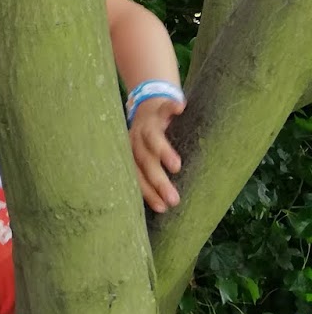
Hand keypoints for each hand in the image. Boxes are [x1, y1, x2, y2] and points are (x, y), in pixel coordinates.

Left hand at [128, 97, 182, 213]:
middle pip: (145, 161)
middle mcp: (136, 139)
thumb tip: (165, 206)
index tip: (162, 209)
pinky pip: (164, 107)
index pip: (137, 176)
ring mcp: (147, 123)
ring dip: (162, 151)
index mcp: (132, 154)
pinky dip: (171, 107)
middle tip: (173, 199)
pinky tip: (181, 108)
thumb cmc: (150, 139)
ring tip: (176, 167)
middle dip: (158, 181)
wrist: (148, 104)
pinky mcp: (159, 107)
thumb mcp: (146, 156)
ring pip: (152, 137)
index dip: (147, 192)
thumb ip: (151, 174)